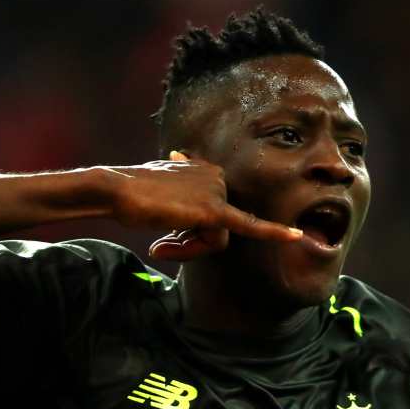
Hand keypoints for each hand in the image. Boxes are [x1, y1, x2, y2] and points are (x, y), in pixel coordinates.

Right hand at [100, 151, 299, 260]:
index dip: (188, 233)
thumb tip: (178, 158)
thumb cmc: (130, 193)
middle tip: (162, 248)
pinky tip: (296, 236)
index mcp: (205, 169)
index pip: (210, 213)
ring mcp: (216, 191)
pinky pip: (249, 227)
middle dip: (190, 244)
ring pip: (216, 240)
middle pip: (216, 228)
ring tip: (160, 245)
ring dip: (189, 250)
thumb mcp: (159, 186)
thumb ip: (177, 184)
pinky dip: (273, 233)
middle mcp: (216, 176)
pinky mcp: (213, 210)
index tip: (164, 236)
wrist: (114, 190)